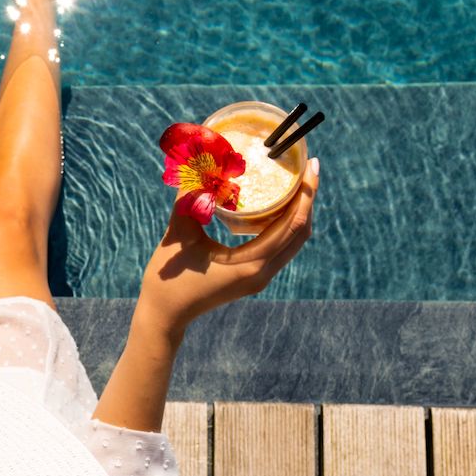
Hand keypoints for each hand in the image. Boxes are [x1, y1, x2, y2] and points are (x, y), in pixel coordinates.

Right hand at [138, 158, 319, 334]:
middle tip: (309, 168)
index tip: (310, 167)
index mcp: (249, 264)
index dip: (305, 195)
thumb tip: (196, 162)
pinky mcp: (254, 278)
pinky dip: (286, 225)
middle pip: (300, 233)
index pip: (291, 226)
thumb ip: (189, 197)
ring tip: (298, 182)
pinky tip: (280, 205)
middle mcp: (261, 273)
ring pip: (293, 242)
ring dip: (300, 213)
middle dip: (308, 200)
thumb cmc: (167, 277)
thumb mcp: (179, 234)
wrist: (164, 314)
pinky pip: (280, 248)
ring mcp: (259, 278)